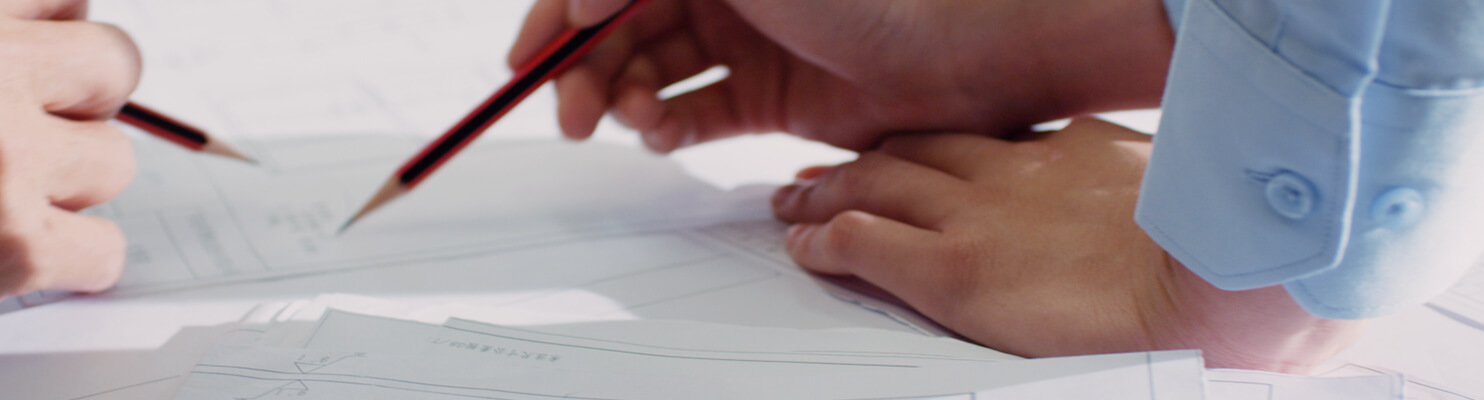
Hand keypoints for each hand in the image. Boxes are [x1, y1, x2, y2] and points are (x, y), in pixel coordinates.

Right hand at [509, 0, 1173, 151]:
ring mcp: (745, 42)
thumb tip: (576, 1)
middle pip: (619, 31)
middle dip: (584, 71)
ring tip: (636, 124)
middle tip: (570, 113)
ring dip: (624, 102)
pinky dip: (667, 129)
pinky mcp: (770, 98)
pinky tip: (665, 135)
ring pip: (651, 75)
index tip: (524, 59)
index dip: (558, 16)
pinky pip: (695, 116)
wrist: (958, 51)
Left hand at [772, 118, 1364, 372]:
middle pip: (915, 152)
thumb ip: (1138, 201)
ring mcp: (979, 216)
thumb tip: (1151, 225)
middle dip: (864, 162)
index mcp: (1071, 155)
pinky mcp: (954, 269)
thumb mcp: (1178, 203)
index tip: (911, 163)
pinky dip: (824, 240)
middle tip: (825, 176)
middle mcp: (1014, 174)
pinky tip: (804, 246)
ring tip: (795, 203)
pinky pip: (864, 241)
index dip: (932, 155)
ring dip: (827, 192)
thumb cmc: (1223, 259)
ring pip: (875, 183)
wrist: (1227, 277)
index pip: (980, 146)